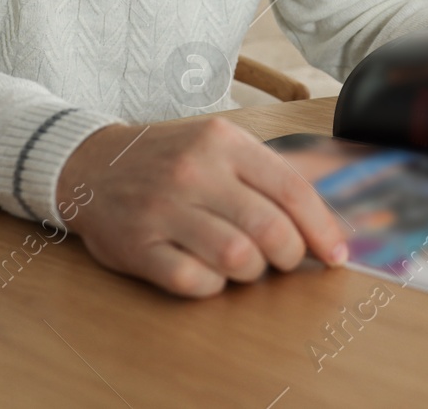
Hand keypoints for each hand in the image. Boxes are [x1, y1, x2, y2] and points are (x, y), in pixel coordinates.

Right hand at [56, 118, 347, 297]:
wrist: (90, 163)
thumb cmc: (167, 158)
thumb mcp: (217, 144)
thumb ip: (266, 174)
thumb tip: (324, 220)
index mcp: (223, 142)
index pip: (293, 189)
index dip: (323, 228)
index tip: (336, 254)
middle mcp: (195, 171)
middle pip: (271, 230)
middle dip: (290, 256)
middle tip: (285, 260)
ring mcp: (164, 209)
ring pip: (238, 258)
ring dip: (252, 272)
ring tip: (245, 265)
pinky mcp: (138, 246)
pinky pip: (194, 281)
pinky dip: (213, 286)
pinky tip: (209, 273)